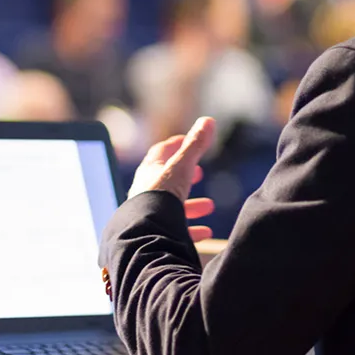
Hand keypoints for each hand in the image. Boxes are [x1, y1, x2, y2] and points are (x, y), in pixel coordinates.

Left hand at [129, 117, 216, 242]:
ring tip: (208, 206)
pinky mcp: (155, 232)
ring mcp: (149, 213)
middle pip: (167, 179)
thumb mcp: (182, 166)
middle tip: (200, 174)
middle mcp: (145, 192)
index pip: (160, 152)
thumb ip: (195, 145)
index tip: (189, 141)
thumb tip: (208, 120)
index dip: (176, 144)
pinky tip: (205, 232)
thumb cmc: (161, 196)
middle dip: (187, 176)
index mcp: (149, 172)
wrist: (146, 233)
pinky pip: (175, 229)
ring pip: (171, 206)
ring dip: (191, 205)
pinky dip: (192, 228)